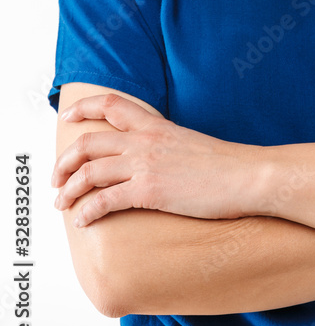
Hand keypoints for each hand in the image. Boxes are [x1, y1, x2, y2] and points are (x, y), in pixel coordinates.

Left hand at [51, 94, 264, 226]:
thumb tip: (153, 155)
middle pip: (88, 142)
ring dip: (68, 189)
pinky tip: (82, 221)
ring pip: (89, 171)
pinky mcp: (149, 191)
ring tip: (61, 203)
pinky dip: (87, 211)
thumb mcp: (188, 142)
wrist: (247, 175)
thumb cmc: (225, 165)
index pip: (110, 104)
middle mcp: (145, 140)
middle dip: (65, 161)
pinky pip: (104, 200)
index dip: (83, 109)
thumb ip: (165, 143)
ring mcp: (146, 165)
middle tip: (56, 178)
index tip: (67, 117)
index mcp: (155, 125)